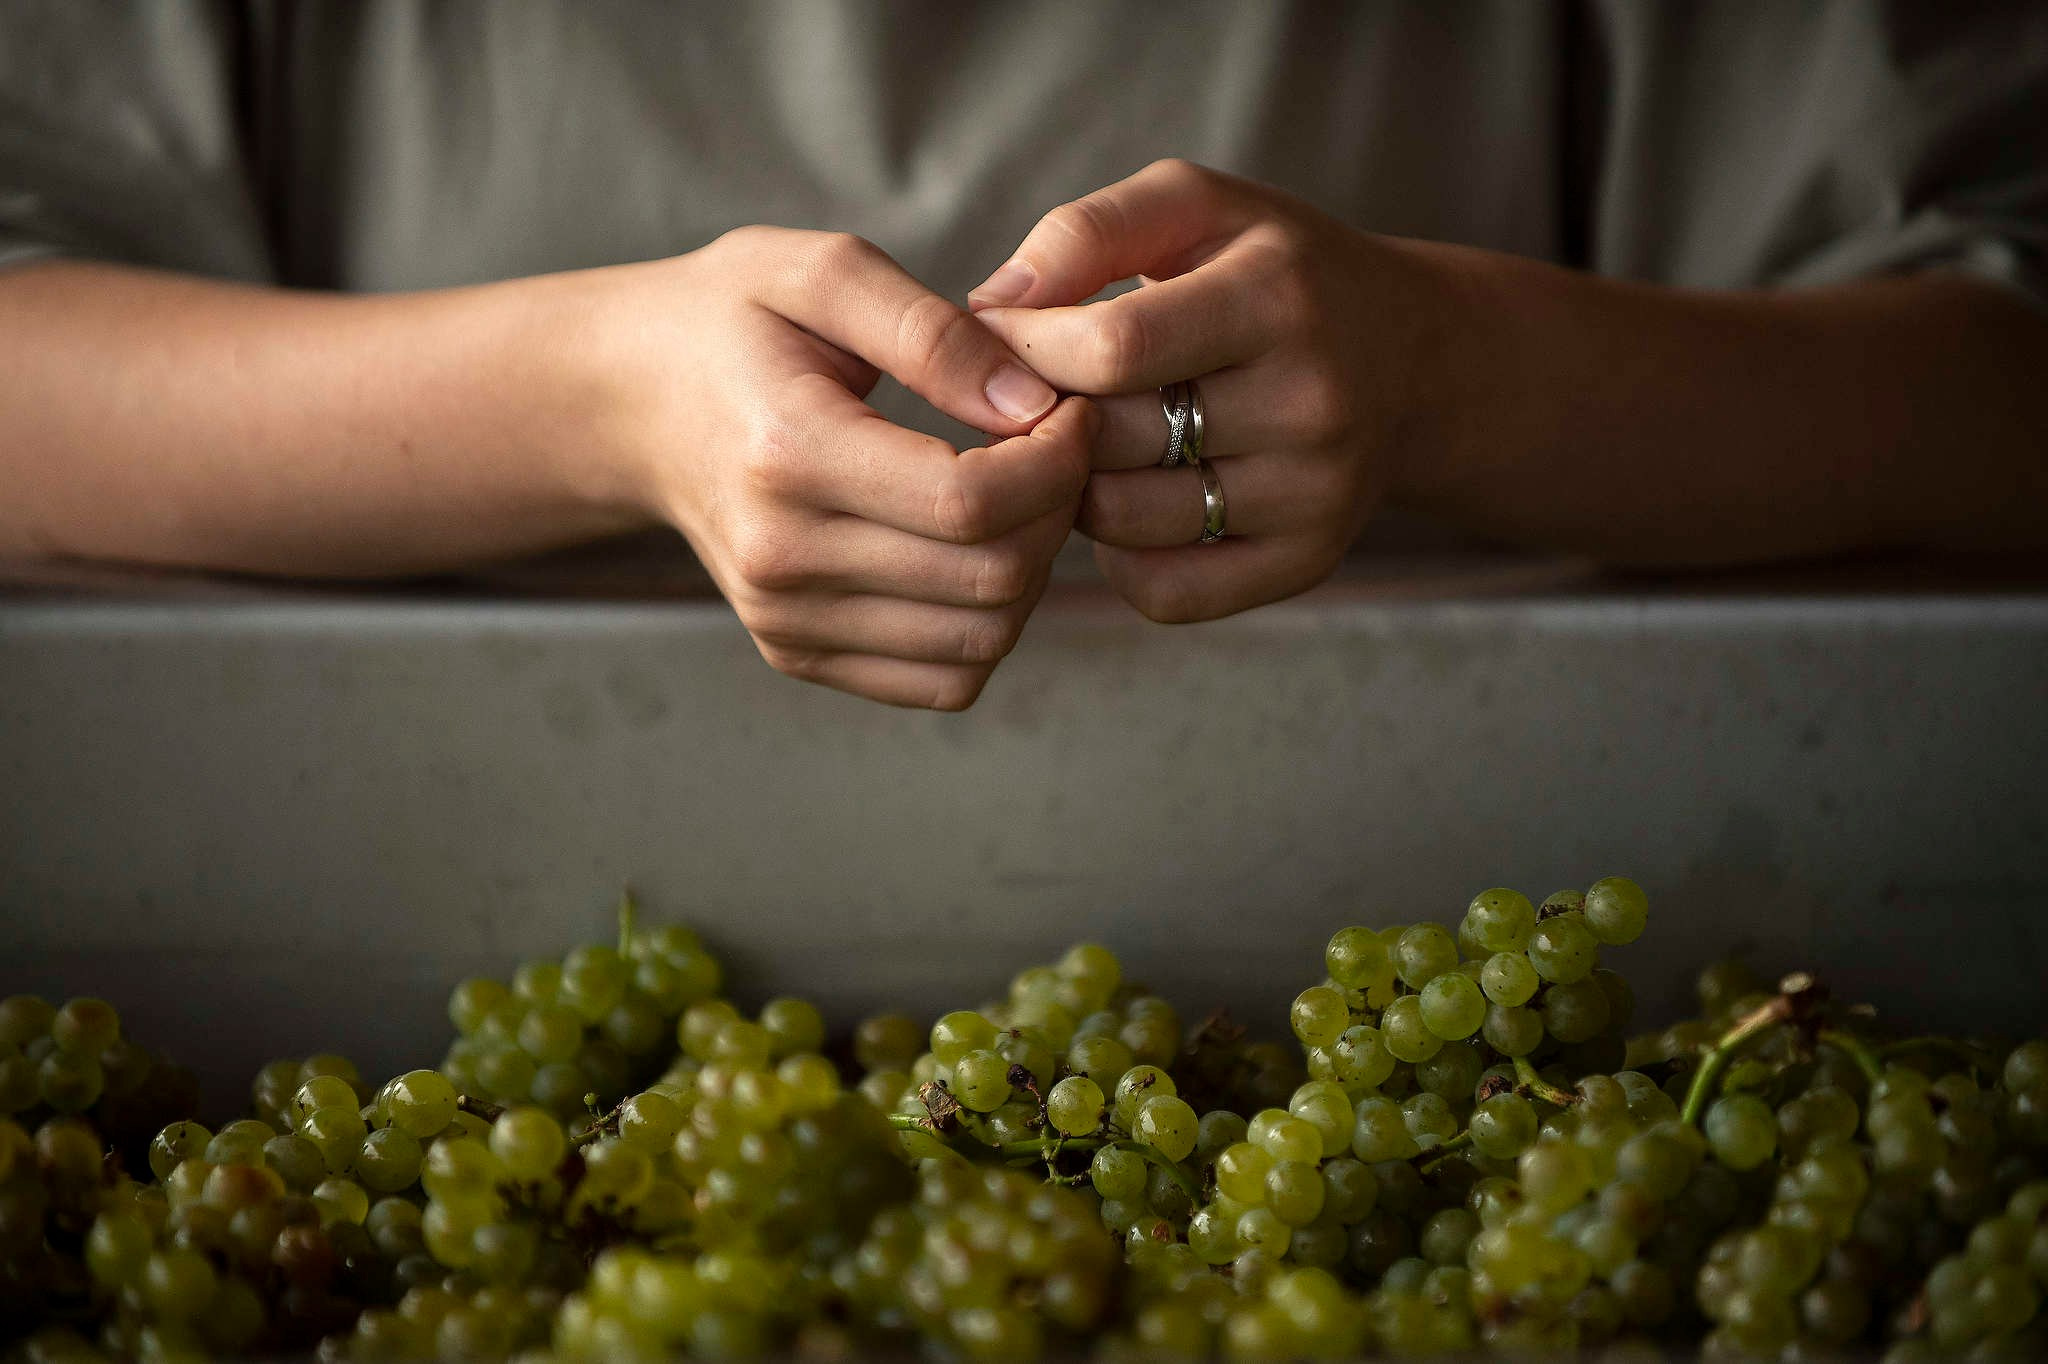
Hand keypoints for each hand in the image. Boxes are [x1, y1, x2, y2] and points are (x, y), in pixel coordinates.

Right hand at [571, 227, 1094, 709]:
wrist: (634, 403)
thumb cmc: (733, 321)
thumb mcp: (823, 272)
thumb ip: (934, 331)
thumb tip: (1033, 403)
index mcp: (789, 453)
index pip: (972, 501)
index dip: (1058, 460)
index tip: (1071, 409)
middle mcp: (782, 557)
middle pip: (991, 578)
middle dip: (1058, 511)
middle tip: (1055, 448)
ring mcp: (786, 619)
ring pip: (981, 642)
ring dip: (1034, 571)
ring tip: (1019, 496)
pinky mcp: (797, 653)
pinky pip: (943, 682)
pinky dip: (988, 625)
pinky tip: (978, 551)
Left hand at [967, 160, 1447, 621]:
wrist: (1414, 360)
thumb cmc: (1276, 272)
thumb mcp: (1196, 207)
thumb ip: (1085, 233)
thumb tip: (985, 305)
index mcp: (1276, 297)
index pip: (1110, 350)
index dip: (1025, 349)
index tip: (1000, 337)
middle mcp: (1308, 402)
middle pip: (1110, 441)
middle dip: (1049, 418)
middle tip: (1041, 394)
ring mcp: (1313, 493)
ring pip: (1123, 522)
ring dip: (1076, 489)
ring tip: (1094, 443)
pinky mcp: (1306, 562)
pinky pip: (1163, 591)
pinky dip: (1121, 557)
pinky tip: (1134, 500)